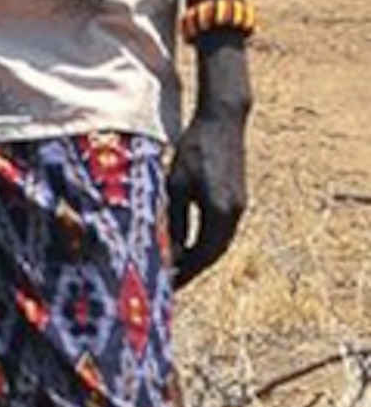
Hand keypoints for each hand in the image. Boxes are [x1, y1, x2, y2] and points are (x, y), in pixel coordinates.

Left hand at [169, 106, 247, 285]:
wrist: (223, 121)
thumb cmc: (195, 150)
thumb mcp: (175, 186)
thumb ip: (173, 220)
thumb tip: (167, 252)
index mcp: (220, 212)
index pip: (203, 256)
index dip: (185, 273)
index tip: (166, 285)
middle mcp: (235, 212)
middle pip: (213, 253)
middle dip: (191, 269)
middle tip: (169, 281)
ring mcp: (240, 205)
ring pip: (219, 243)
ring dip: (199, 256)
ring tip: (176, 266)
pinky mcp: (238, 197)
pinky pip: (222, 229)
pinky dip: (206, 241)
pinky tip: (188, 244)